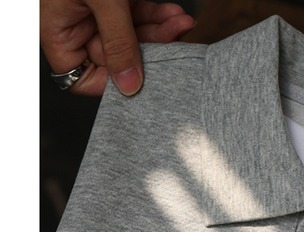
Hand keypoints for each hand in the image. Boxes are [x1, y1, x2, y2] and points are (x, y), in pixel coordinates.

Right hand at [41, 0, 196, 96]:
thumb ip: (119, 42)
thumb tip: (130, 86)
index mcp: (59, 32)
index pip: (83, 78)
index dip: (111, 83)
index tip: (140, 80)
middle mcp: (76, 26)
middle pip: (116, 58)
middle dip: (149, 47)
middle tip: (175, 36)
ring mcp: (95, 13)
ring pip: (133, 37)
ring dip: (160, 30)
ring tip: (180, 19)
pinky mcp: (113, 1)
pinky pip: (137, 17)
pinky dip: (157, 14)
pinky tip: (175, 11)